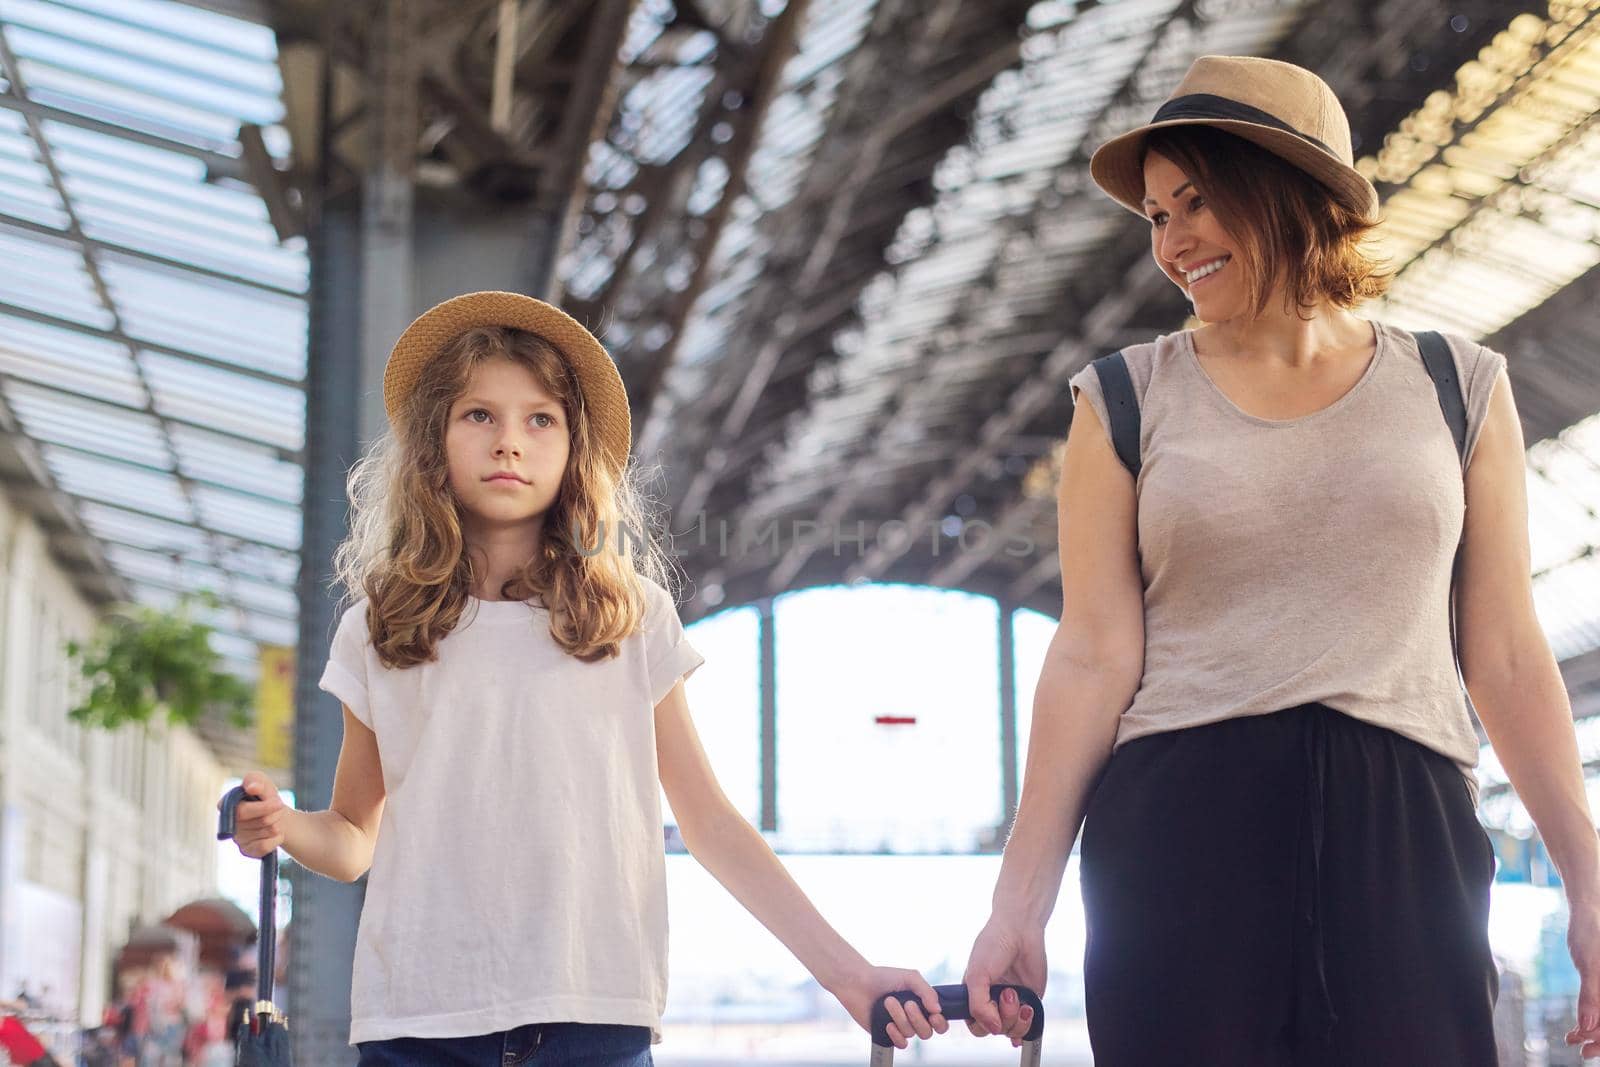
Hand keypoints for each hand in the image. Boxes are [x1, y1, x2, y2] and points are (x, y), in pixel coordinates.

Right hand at [226, 772, 290, 857]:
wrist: (274, 813)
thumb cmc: (263, 795)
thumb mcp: (261, 782)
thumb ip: (255, 780)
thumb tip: (251, 788)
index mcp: (227, 805)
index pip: (242, 811)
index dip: (263, 808)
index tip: (278, 803)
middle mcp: (230, 824)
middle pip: (259, 822)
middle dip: (275, 814)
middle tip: (280, 809)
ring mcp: (237, 839)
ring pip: (264, 834)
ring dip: (277, 825)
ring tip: (276, 820)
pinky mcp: (247, 850)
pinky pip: (264, 848)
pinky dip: (276, 839)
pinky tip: (276, 833)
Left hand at [829, 964, 947, 1049]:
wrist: (858, 983)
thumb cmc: (882, 977)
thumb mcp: (909, 977)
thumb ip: (926, 991)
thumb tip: (938, 1009)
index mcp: (921, 1004)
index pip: (939, 1022)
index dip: (940, 1022)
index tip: (933, 1015)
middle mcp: (913, 1017)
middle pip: (927, 1032)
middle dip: (917, 1018)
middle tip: (907, 1003)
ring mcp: (900, 1026)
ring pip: (911, 1034)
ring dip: (900, 1018)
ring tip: (888, 1002)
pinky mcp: (887, 1034)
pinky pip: (900, 1044)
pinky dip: (896, 1035)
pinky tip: (888, 1024)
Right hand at [963, 913, 1044, 1045]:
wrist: (1020, 930)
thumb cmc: (993, 946)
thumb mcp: (977, 976)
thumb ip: (979, 1006)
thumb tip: (994, 1029)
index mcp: (974, 996)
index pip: (974, 1025)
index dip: (981, 1023)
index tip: (987, 1008)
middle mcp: (992, 1002)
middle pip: (994, 1030)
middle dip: (1002, 1018)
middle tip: (1007, 993)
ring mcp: (1011, 1003)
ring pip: (1011, 1030)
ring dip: (1016, 1017)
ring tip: (1017, 994)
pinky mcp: (1029, 1001)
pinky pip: (1029, 1026)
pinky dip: (1028, 1025)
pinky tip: (1027, 1010)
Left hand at [1567, 897, 1599, 1056]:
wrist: (1588, 914)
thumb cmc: (1591, 934)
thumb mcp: (1590, 965)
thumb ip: (1591, 995)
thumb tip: (1587, 1025)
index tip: (1587, 1046)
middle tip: (1579, 1049)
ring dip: (1593, 1032)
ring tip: (1571, 1038)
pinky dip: (1591, 1020)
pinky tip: (1575, 1029)